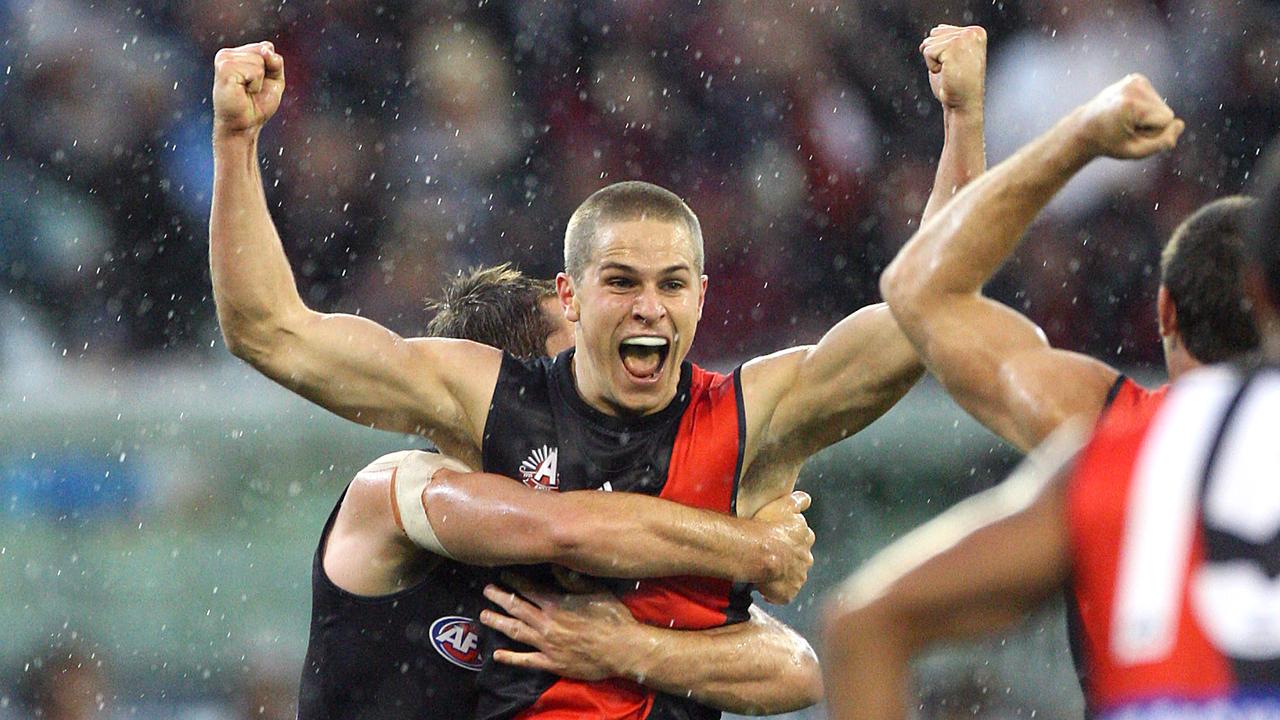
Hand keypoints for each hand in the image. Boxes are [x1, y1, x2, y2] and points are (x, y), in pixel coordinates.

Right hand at [212, 41, 284, 137]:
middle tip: (252, 90)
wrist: (245, 125)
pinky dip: (255, 85)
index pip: (266, 47)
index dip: (270, 68)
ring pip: (259, 61)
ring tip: (246, 92)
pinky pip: (255, 70)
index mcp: (236, 54)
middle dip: (265, 75)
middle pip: (263, 51)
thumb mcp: (274, 80)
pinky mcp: (224, 69)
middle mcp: (227, 54)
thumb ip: (275, 61)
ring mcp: (224, 60)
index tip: (257, 84)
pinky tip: (243, 92)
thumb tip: (266, 49)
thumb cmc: (257, 105)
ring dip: (259, 81)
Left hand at [480, 574, 637, 681]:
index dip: (514, 581)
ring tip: (483, 616)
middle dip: (499, 597)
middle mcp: (547, 623)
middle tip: (486, 590)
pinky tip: (497, 655)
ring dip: (498, 622)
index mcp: (557, 604)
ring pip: (516, 631)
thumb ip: (573, 580)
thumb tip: (556, 564)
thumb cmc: (613, 618)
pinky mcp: (551, 663)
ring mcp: (547, 644)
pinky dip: (510, 658)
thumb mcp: (596, 592)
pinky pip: (526, 660)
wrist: (623, 649)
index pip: (529, 589)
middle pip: (516, 608)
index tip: (502, 574)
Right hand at [751, 491, 814, 604]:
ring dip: (782, 575)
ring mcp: (798, 577)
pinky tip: (763, 587)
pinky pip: (783, 594)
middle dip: (789, 559)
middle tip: (770, 556)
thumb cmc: (766, 527)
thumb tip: (806, 499)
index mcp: (805, 537)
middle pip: (799, 558)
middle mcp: (806, 558)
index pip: (802, 537)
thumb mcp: (783, 504)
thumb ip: (798, 501)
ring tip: (764, 571)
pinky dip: (775, 592)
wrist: (758, 553)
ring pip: (792, 577)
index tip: (777, 539)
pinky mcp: (788, 593)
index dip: (790, 539)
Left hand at [922, 25, 986, 113]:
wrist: (964, 103)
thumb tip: (936, 30)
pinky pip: (928, 52)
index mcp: (976, 32)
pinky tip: (946, 73)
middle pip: (933, 34)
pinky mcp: (954, 47)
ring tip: (949, 71)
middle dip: (935, 55)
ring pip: (929, 43)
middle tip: (951, 69)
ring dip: (933, 61)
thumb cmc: (957, 85)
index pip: (940, 31)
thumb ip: (948, 40)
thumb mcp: (954, 56)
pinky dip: (931, 66)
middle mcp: (972, 33)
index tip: (955, 65)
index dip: (939, 52)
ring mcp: (964, 38)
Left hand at [1073, 74, 1184, 159]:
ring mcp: (1134, 80)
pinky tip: (1128, 110)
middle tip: (1127, 127)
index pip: (1167, 120)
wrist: (1085, 127)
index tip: (1130, 133)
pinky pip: (1155, 98)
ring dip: (1148, 116)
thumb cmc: (1109, 143)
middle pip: (1166, 111)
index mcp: (1131, 104)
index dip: (1152, 132)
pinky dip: (1145, 107)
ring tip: (1126, 119)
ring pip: (1162, 105)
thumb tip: (1181, 124)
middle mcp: (1133, 87)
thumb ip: (1162, 142)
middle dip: (1151, 124)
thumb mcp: (1135, 151)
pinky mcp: (1136, 78)